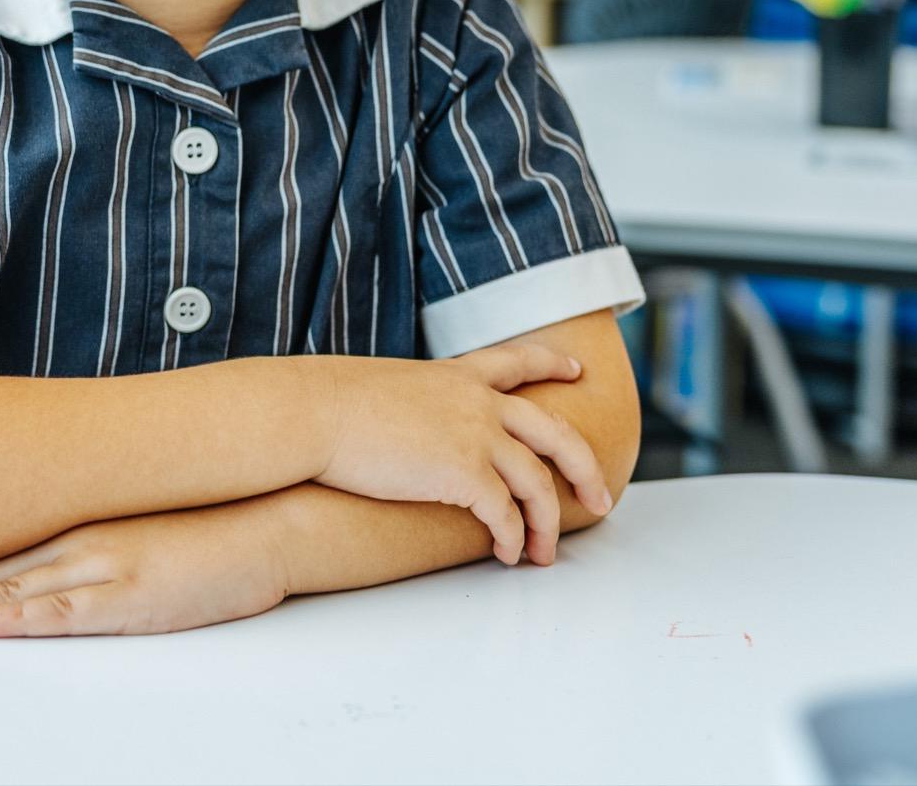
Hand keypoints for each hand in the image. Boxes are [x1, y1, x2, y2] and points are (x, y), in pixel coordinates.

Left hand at [0, 499, 292, 637]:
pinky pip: (67, 612)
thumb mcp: (134, 528)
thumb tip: (46, 555)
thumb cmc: (206, 527)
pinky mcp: (131, 595)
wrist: (271, 519)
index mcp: (73, 528)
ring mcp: (101, 568)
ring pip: (10, 591)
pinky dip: (23, 618)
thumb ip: (88, 541)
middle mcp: (75, 544)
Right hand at [316, 343, 609, 565]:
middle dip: (584, 469)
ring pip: (537, 484)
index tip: (576, 369)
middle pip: (555, 432)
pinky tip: (507, 554)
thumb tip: (407, 427)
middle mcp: (478, 402)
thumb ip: (415, 404)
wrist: (316, 412)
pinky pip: (506, 513)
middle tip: (600, 498)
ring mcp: (476, 436)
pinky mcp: (463, 472)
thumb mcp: (383, 388)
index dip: (551, 365)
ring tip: (543, 555)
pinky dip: (512, 538)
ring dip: (546, 525)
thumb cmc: (329, 405)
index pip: (518, 362)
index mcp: (458, 376)